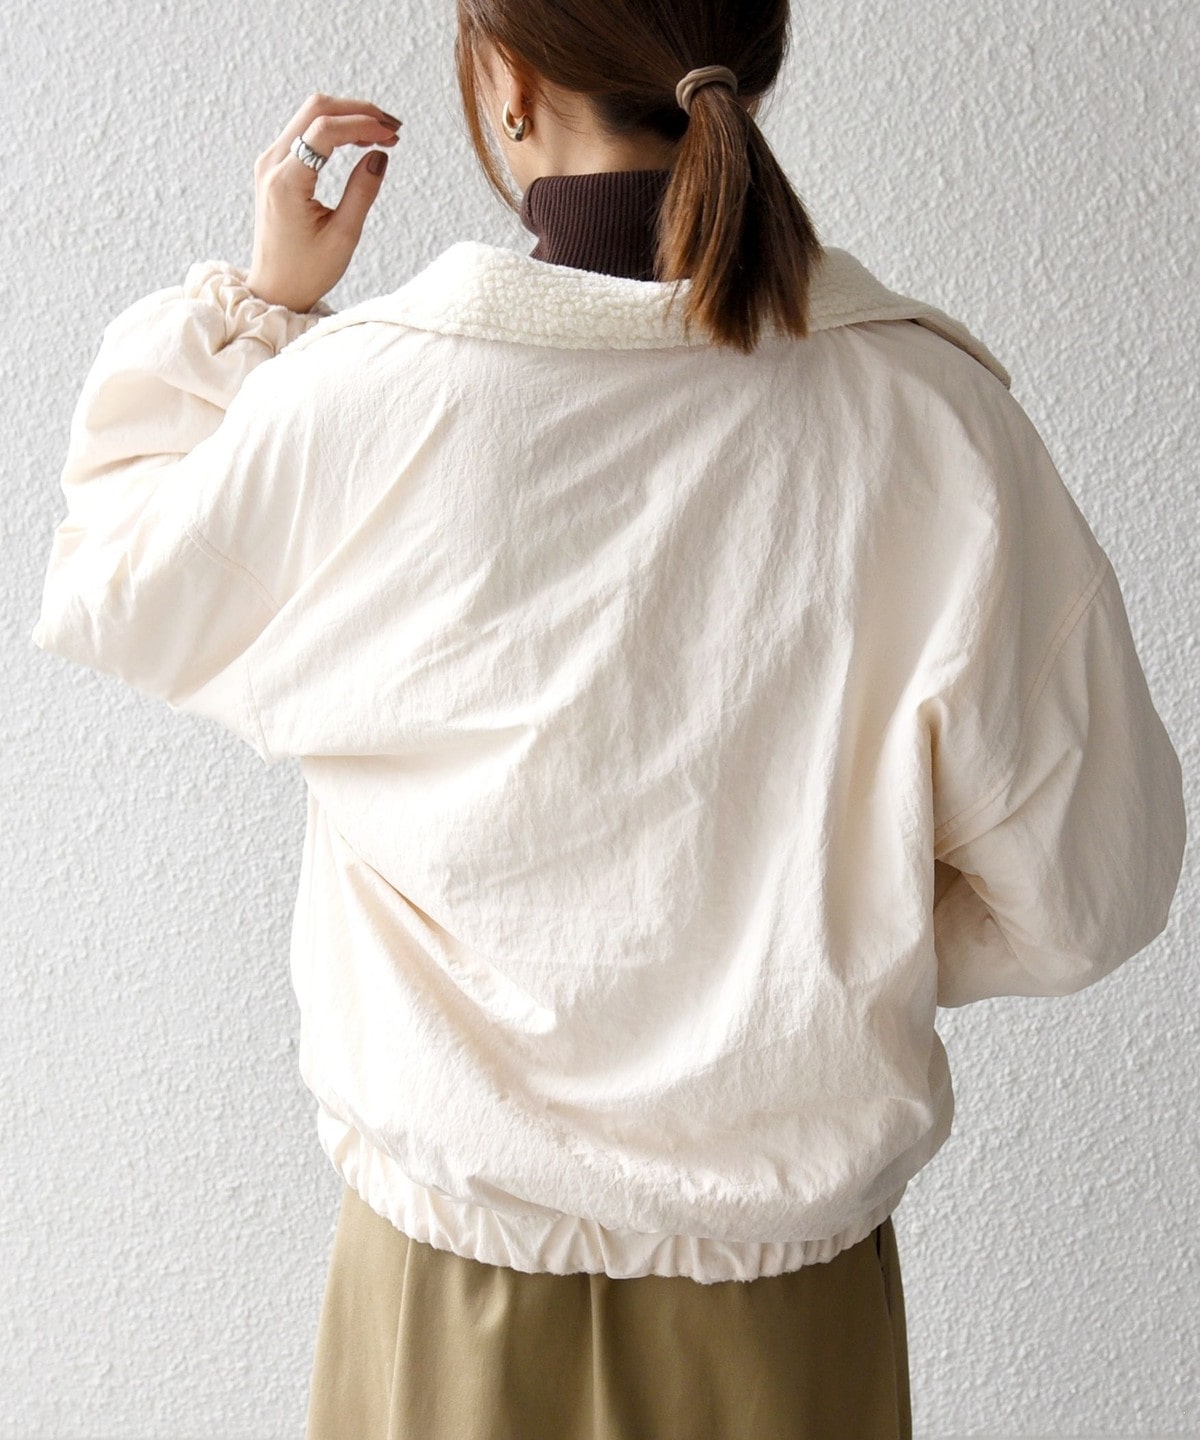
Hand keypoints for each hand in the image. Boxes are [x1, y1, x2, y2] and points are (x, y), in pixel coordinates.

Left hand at [246, 92, 401, 313]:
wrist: (275, 288)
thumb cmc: (307, 271)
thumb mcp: (343, 236)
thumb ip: (362, 191)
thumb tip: (380, 155)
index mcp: (285, 183)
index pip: (324, 130)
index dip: (362, 124)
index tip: (392, 136)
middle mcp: (271, 164)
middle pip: (315, 109)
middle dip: (358, 111)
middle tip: (393, 129)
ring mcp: (269, 161)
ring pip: (310, 115)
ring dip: (348, 117)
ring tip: (382, 135)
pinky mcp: (274, 166)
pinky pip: (305, 131)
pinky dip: (335, 129)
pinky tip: (359, 140)